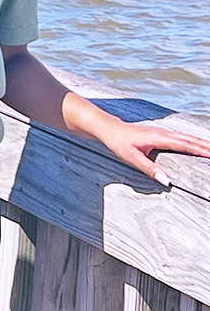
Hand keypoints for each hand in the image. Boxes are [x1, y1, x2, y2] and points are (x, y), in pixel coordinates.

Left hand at [92, 119, 209, 186]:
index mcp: (159, 138)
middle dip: (207, 147)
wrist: (110, 129)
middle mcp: (164, 133)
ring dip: (203, 143)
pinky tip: (200, 145)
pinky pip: (183, 137)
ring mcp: (164, 132)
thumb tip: (166, 181)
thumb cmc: (119, 143)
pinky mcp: (162, 134)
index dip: (201, 150)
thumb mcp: (132, 158)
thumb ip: (150, 169)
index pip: (185, 145)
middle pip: (191, 140)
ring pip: (188, 137)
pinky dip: (195, 141)